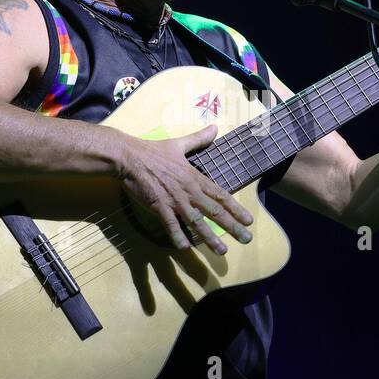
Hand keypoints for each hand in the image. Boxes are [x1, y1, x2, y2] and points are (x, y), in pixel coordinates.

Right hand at [113, 124, 254, 253]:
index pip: (220, 195)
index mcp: (195, 177)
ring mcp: (174, 200)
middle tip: (246, 238)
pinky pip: (170, 224)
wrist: (130, 157)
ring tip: (221, 250)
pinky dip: (177, 236)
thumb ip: (199, 139)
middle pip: (214, 211)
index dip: (236, 208)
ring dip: (209, 237)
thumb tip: (215, 128)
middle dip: (232, 226)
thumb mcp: (179, 144)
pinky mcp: (159, 206)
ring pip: (196, 221)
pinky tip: (185, 248)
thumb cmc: (154, 151)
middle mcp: (189, 191)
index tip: (249, 220)